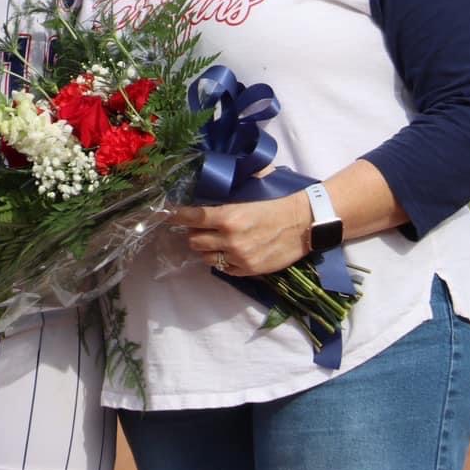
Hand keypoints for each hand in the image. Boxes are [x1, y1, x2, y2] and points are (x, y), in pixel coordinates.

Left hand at [172, 191, 312, 277]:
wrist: (302, 224)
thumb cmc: (274, 206)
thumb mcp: (246, 200)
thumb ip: (222, 206)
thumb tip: (200, 202)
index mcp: (228, 216)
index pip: (191, 218)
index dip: (176, 216)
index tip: (167, 215)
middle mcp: (229, 238)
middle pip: (193, 240)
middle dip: (193, 234)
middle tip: (199, 228)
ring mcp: (237, 257)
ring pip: (205, 256)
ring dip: (205, 249)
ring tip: (214, 241)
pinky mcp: (247, 270)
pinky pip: (222, 268)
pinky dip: (221, 260)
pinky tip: (227, 252)